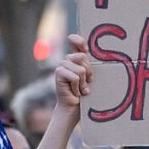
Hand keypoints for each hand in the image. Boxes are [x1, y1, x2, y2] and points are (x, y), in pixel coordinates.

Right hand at [33, 34, 87, 148]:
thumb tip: (89, 56)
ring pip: (80, 69)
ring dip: (83, 82)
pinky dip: (77, 86)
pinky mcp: (58, 74)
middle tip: (86, 85)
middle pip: (83, 58)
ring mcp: (62, 67)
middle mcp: (68, 61)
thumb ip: (90, 67)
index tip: (74, 38)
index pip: (78, 45)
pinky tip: (74, 92)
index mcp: (77, 60)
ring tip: (80, 90)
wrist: (74, 110)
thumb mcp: (90, 79)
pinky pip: (74, 76)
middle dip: (88, 73)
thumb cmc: (85, 96)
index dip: (78, 40)